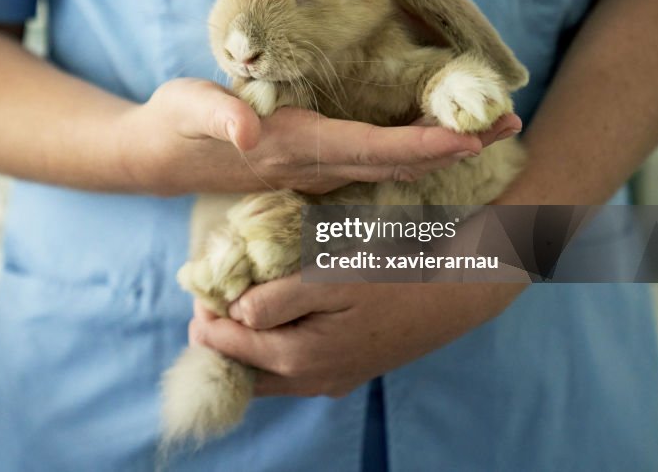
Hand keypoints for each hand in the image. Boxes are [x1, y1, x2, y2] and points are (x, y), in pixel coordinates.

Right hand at [118, 78, 520, 195]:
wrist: (161, 157)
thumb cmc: (176, 125)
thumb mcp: (187, 109)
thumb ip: (217, 114)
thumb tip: (249, 128)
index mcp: (296, 148)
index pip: (371, 150)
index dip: (422, 147)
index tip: (470, 138)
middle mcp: (316, 163)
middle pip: (398, 160)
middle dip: (456, 146)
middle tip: (513, 123)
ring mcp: (318, 167)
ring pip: (392, 162)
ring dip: (444, 148)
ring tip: (493, 127)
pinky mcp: (314, 161)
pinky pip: (375, 160)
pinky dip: (416, 149)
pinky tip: (440, 134)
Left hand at [189, 275, 524, 397]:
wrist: (457, 291)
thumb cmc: (394, 275)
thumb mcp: (334, 276)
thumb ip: (279, 298)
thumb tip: (235, 312)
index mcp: (301, 356)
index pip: (227, 344)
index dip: (206, 313)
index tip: (200, 283)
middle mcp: (310, 380)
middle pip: (240, 369)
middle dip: (218, 334)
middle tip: (212, 296)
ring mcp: (329, 381)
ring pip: (265, 374)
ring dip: (243, 344)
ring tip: (238, 305)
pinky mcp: (344, 373)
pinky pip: (290, 372)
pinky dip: (270, 350)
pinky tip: (273, 319)